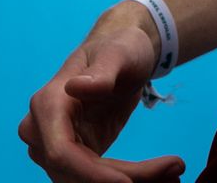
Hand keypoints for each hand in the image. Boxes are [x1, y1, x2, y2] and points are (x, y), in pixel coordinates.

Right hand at [18, 16, 184, 181]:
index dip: (92, 174)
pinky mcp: (75, 156)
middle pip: (76, 173)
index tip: (129, 182)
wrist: (122, 53)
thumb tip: (76, 88)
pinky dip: (129, 179)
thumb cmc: (119, 46)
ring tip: (173, 175)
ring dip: (130, 181)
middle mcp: (42, 130)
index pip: (61, 152)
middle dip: (123, 179)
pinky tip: (162, 174)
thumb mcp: (119, 52)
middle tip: (174, 173)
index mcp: (48, 103)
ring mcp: (55, 146)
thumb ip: (102, 71)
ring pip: (86, 182)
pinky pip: (97, 178)